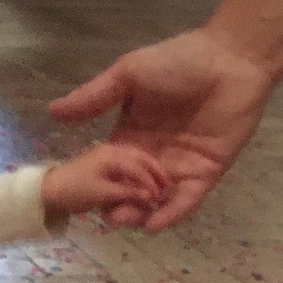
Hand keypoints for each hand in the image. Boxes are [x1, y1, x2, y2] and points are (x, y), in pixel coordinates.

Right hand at [49, 0, 282, 230]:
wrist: (230, 58)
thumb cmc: (179, 61)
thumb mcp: (128, 75)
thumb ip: (93, 98)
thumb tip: (52, 112)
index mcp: (132, 133)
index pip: (111, 166)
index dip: (98, 182)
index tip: (83, 197)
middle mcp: (154, 155)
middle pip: (131, 188)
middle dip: (118, 204)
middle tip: (106, 214)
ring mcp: (181, 165)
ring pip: (157, 199)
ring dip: (142, 213)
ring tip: (128, 221)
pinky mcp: (207, 171)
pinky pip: (188, 198)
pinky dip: (173, 213)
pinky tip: (155, 224)